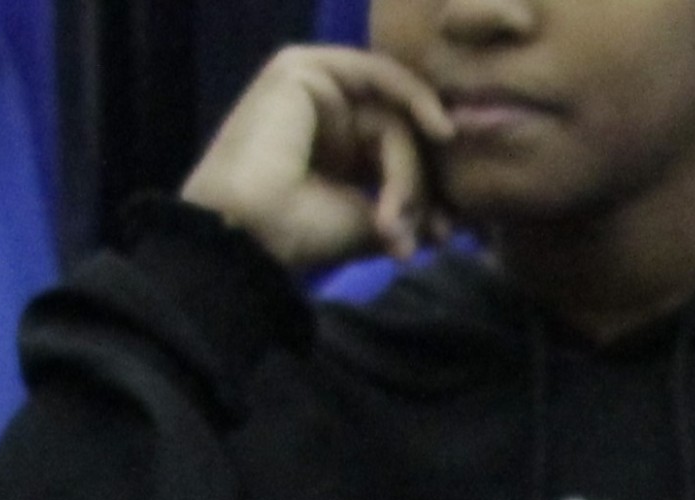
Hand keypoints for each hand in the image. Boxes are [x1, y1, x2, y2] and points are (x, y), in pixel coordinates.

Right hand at [182, 45, 450, 276]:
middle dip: (420, 185)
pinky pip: (378, 76)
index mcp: (327, 153)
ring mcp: (309, 89)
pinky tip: (441, 131)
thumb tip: (446, 227)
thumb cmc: (293, 235)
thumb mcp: (365, 223)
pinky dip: (415, 97)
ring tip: (398, 211)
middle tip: (427, 232)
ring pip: (390, 117)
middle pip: (396, 136)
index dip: (425, 193)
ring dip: (407, 167)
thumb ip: (404, 212)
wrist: (248, 234)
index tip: (446, 235)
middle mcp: (319, 118)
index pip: (392, 157)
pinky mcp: (302, 69)